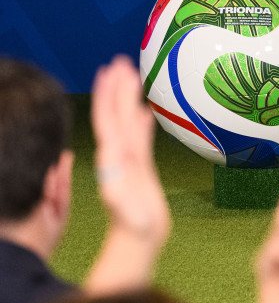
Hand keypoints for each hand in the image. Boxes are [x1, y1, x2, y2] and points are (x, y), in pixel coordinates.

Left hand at [83, 56, 170, 294]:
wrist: (138, 241)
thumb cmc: (134, 228)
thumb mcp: (126, 210)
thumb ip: (119, 190)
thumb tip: (115, 166)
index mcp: (114, 159)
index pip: (108, 119)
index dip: (109, 95)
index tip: (111, 71)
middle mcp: (118, 155)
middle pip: (116, 114)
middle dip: (117, 88)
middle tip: (122, 61)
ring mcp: (128, 159)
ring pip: (127, 121)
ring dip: (128, 98)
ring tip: (132, 76)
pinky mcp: (139, 166)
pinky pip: (140, 136)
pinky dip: (141, 120)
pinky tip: (145, 109)